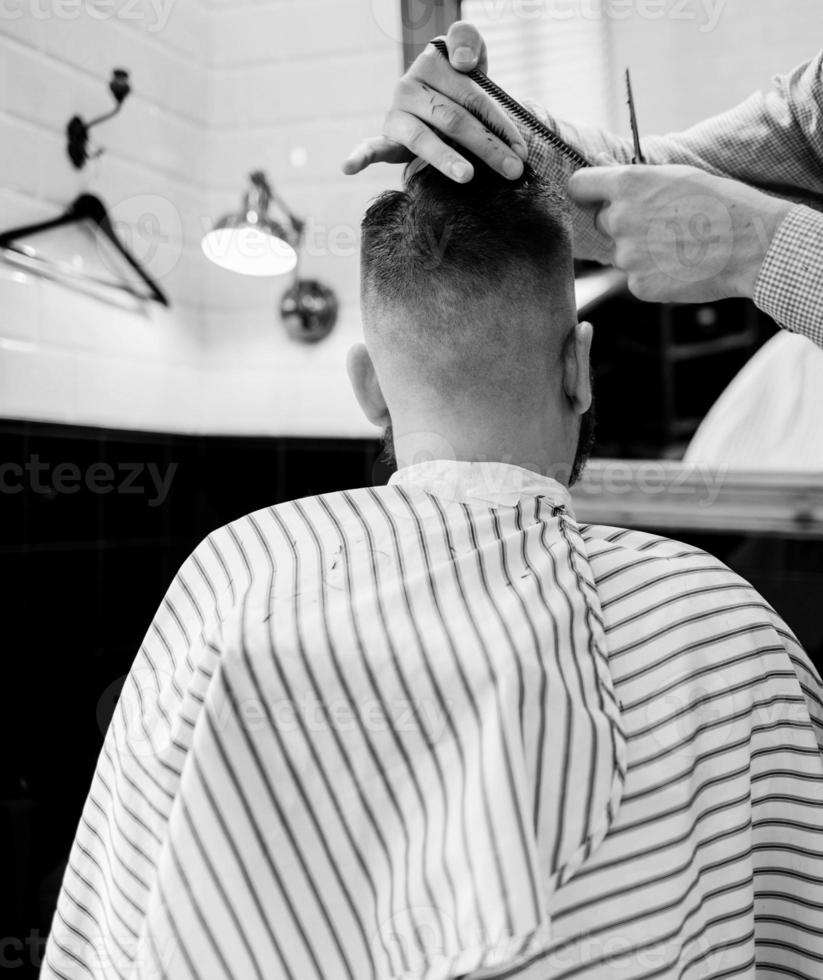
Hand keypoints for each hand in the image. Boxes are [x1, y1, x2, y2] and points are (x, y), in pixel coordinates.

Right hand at [341, 21, 527, 183]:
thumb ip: (470, 42)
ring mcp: (396, 113)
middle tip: (513, 170)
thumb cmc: (459, 89)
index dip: (500, 123)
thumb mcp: (471, 62)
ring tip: (468, 177)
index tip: (521, 148)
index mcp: (433, 62)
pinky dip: (358, 156)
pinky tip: (347, 167)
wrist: (437, 105)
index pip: (473, 96)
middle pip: (454, 119)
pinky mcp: (385, 136)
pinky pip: (370, 147)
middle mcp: (409, 84)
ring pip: (424, 138)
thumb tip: (461, 61)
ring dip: (446, 159)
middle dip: (487, 147)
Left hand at [568, 160, 791, 302]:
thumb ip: (633, 177)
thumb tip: (600, 162)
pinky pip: (635, 277)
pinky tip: (681, 265)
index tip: (593, 196)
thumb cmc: (720, 204)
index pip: (579, 185)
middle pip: (602, 221)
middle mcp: (620, 220)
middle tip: (662, 222)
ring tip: (679, 245)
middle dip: (622, 221)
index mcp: (628, 185)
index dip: (586, 191)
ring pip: (620, 251)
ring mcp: (627, 256)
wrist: (750, 246)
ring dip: (640, 249)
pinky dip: (653, 273)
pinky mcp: (638, 285)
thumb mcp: (677, 176)